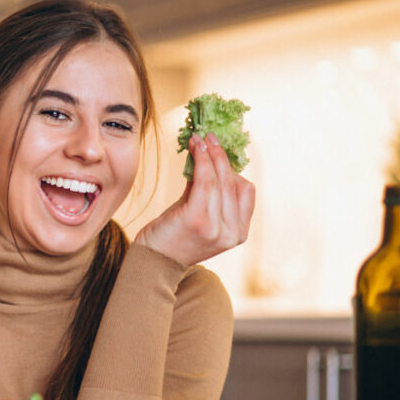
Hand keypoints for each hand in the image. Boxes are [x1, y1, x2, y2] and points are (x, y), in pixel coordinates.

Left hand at [133, 132, 254, 266]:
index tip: (220, 150)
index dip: (234, 168)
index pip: (246, 191)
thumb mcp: (200, 215)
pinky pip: (204, 182)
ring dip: (209, 154)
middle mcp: (231, 232)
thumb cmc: (175, 236)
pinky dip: (201, 161)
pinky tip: (194, 149)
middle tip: (209, 137)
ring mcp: (216, 227)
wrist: (153, 262)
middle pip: (232, 182)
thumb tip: (209, 156)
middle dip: (220, 155)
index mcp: (239, 233)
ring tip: (199, 139)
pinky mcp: (197, 220)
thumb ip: (210, 192)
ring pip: (219, 180)